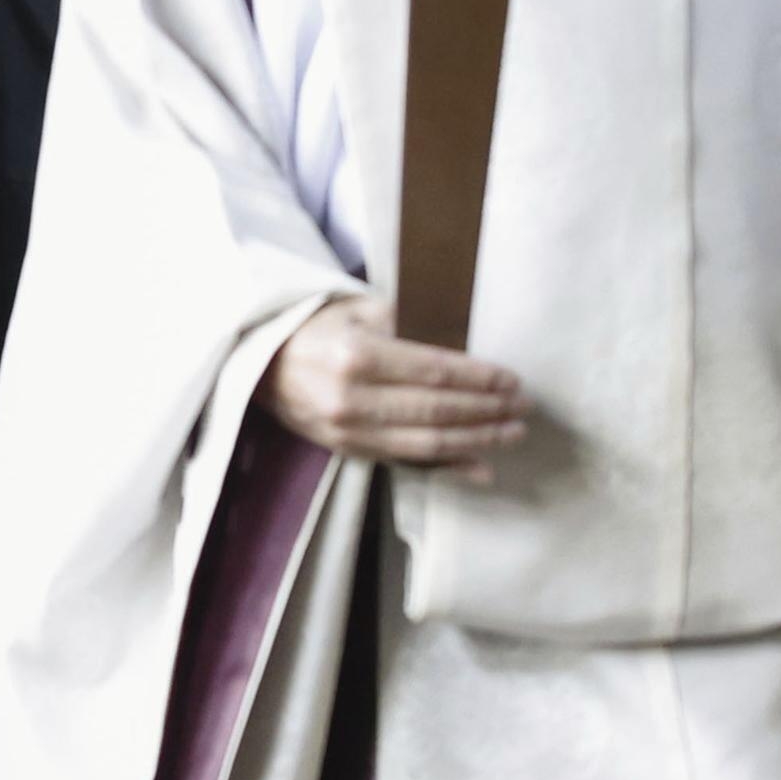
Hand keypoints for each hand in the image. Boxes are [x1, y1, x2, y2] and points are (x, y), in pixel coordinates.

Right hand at [255, 295, 527, 476]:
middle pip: (435, 410)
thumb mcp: (357, 310)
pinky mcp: (346, 451)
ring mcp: (347, 431)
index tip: (513, 380)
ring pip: (426, 443)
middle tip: (523, 406)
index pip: (433, 371)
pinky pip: (406, 463)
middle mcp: (351, 399)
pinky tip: (481, 469)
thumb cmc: (314, 327)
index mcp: (356, 356)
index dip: (479, 379)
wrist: (257, 363)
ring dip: (476, 440)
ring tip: (512, 433)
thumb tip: (462, 345)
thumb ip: (407, 323)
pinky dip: (447, 470)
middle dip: (487, 410)